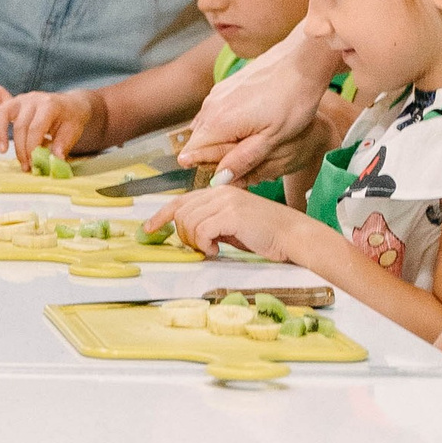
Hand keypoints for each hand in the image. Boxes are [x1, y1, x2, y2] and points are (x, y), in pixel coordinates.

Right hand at [0, 85, 98, 163]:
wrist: (72, 105)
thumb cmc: (71, 119)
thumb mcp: (73, 132)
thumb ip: (62, 145)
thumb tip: (54, 159)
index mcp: (49, 105)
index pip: (35, 129)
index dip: (32, 148)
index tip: (33, 164)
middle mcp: (33, 99)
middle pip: (20, 126)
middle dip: (21, 149)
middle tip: (25, 166)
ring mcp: (22, 98)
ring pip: (4, 112)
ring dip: (0, 132)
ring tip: (2, 150)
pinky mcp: (15, 100)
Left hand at [168, 186, 299, 260]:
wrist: (293, 235)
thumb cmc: (266, 234)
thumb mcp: (232, 226)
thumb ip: (210, 223)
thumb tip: (187, 233)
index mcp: (220, 191)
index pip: (181, 200)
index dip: (161, 215)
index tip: (148, 228)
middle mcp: (221, 192)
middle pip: (180, 212)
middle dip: (183, 235)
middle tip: (199, 248)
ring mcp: (226, 202)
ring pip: (188, 222)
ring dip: (194, 242)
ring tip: (211, 249)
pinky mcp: (232, 215)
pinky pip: (202, 231)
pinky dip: (204, 245)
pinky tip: (218, 250)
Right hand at [178, 31, 342, 185]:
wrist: (302, 62)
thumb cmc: (293, 101)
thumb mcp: (272, 139)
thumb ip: (242, 160)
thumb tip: (218, 179)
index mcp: (218, 122)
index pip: (191, 154)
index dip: (209, 166)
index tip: (235, 165)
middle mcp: (210, 106)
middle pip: (199, 142)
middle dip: (218, 153)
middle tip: (252, 152)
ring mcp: (216, 94)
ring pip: (209, 127)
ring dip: (225, 138)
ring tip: (256, 136)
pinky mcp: (225, 86)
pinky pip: (217, 113)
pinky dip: (229, 123)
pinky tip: (255, 121)